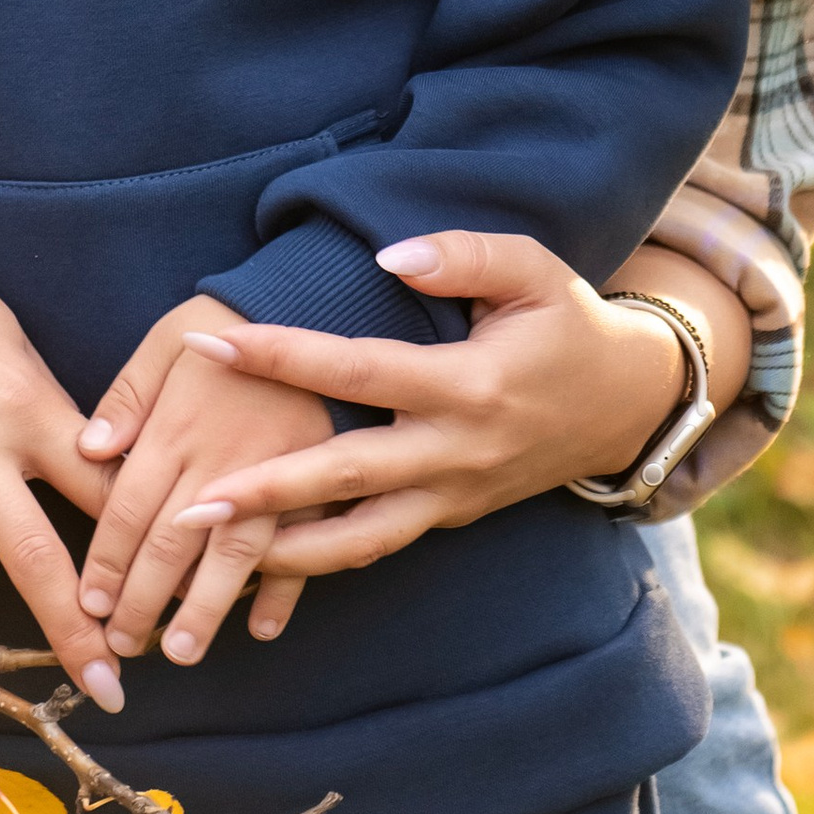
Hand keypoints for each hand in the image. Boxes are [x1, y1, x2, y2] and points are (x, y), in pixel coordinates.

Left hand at [73, 303, 336, 666]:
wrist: (316, 295)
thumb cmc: (229, 317)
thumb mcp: (167, 339)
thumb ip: (127, 395)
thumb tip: (90, 450)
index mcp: (178, 428)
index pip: (128, 512)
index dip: (106, 564)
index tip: (90, 606)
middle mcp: (223, 460)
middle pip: (174, 545)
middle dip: (145, 603)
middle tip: (125, 646)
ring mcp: (276, 473)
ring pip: (234, 556)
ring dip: (206, 609)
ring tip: (183, 651)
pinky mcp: (319, 475)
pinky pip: (303, 540)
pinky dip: (286, 587)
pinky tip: (263, 626)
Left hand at [79, 233, 732, 581]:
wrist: (627, 404)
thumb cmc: (569, 325)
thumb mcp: (536, 272)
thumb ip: (464, 257)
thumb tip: (388, 254)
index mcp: (471, 384)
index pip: (361, 370)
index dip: (284, 356)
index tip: (212, 343)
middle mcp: (458, 451)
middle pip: (348, 476)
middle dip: (265, 490)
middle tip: (186, 503)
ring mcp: (454, 494)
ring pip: (359, 538)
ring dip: (281, 549)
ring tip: (205, 549)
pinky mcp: (451, 516)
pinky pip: (378, 543)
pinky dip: (318, 557)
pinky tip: (257, 559)